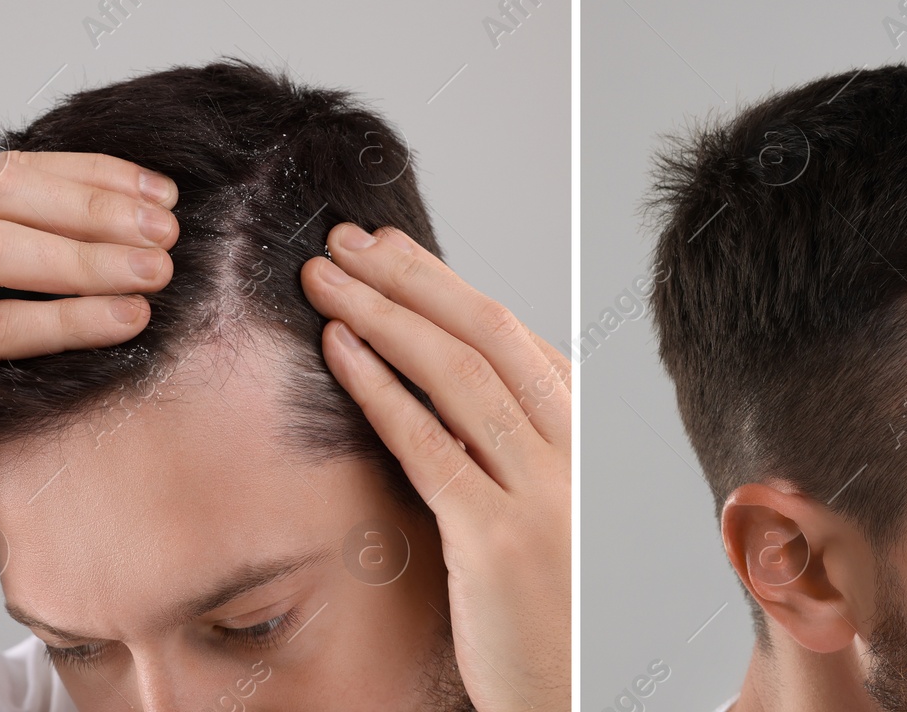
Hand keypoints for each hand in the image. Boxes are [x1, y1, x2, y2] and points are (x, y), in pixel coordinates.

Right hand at [0, 151, 177, 552]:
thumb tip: (123, 224)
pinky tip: (124, 321)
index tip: (161, 194)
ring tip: (157, 273)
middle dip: (97, 209)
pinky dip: (67, 320)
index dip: (91, 174)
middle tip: (168, 231)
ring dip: (90, 260)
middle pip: (2, 195)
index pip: (1, 167)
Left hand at [301, 222, 570, 710]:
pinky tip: (339, 350)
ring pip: (459, 375)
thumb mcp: (538, 509)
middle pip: (488, 335)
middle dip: (409, 278)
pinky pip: (431, 445)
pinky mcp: (497, 540)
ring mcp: (541, 494)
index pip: (513, 335)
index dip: (442, 283)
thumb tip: (426, 379)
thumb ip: (500, 446)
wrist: (567, 695)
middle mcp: (573, 455)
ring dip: (382, 314)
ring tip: (324, 280)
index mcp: (582, 440)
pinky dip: (379, 387)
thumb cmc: (544, 609)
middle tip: (344, 241)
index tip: (387, 249)